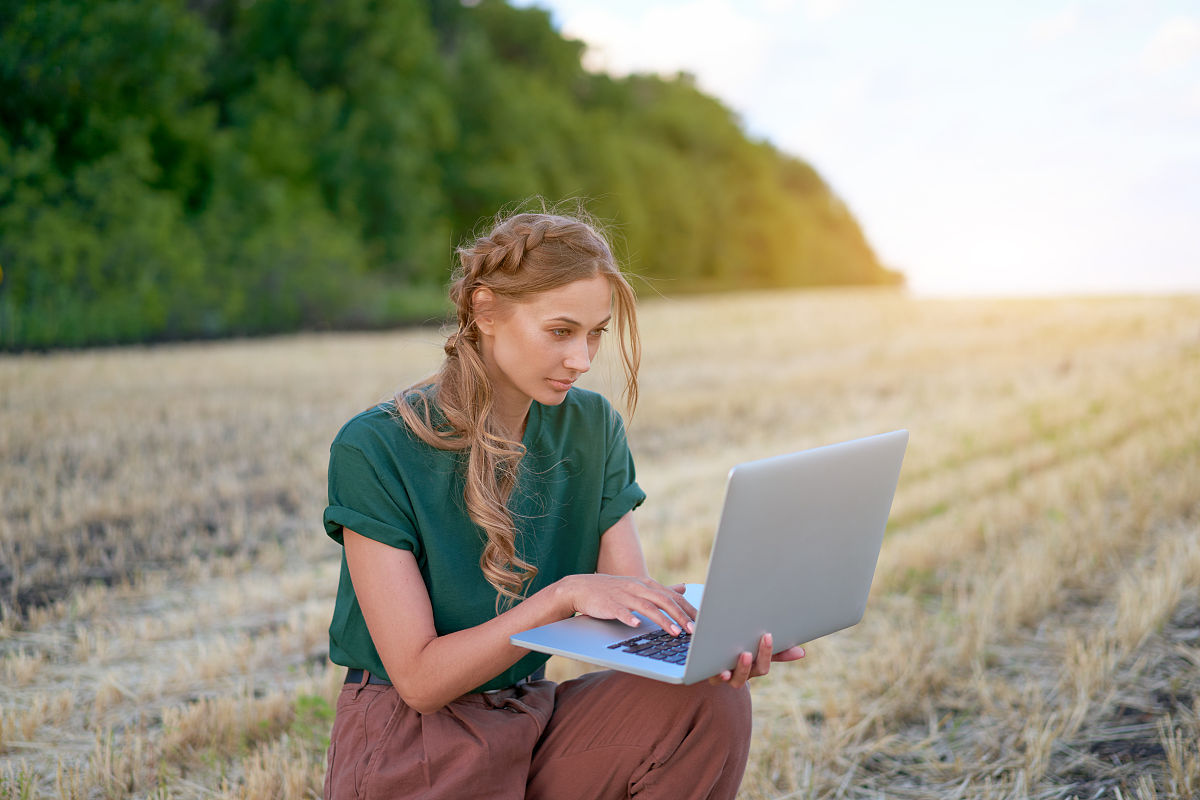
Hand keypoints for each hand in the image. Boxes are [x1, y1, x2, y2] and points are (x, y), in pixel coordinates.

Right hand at [558, 575, 695, 636]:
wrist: (581, 587)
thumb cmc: (613, 590)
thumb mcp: (639, 587)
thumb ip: (661, 590)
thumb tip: (684, 588)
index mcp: (647, 585)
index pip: (673, 597)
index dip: (688, 609)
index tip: (703, 622)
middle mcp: (637, 588)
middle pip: (664, 601)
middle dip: (681, 616)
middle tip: (694, 631)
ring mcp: (623, 595)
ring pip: (647, 607)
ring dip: (662, 620)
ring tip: (675, 632)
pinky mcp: (609, 604)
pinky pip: (621, 611)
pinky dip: (629, 618)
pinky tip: (637, 626)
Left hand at [708, 633, 805, 688]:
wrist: (711, 661)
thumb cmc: (740, 654)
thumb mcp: (758, 652)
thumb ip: (777, 652)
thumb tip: (802, 653)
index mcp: (752, 669)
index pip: (763, 666)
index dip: (767, 653)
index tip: (768, 635)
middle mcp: (738, 676)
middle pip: (748, 674)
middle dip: (751, 662)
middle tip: (752, 647)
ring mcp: (722, 677)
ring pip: (731, 679)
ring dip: (736, 669)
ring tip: (740, 656)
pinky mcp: (706, 674)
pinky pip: (710, 676)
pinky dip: (715, 672)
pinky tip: (719, 667)